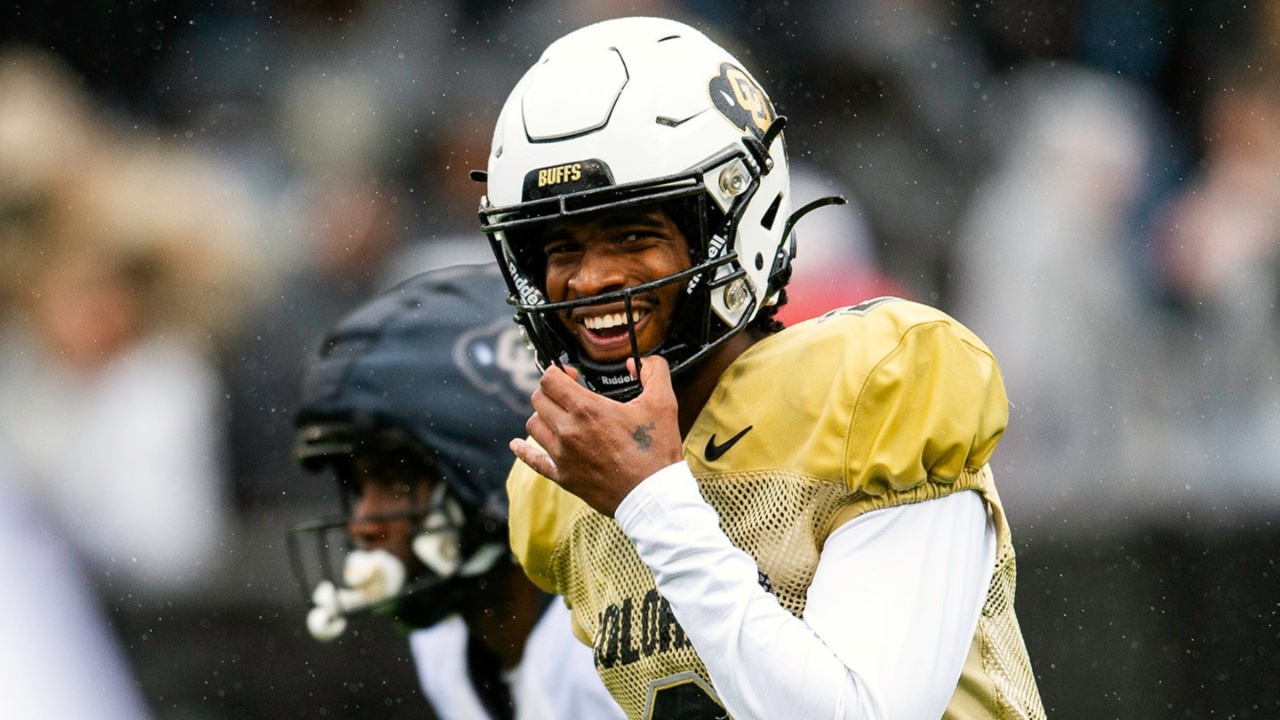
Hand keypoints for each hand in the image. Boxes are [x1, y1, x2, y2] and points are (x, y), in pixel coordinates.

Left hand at [511, 356, 683, 515]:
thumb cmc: (656, 450)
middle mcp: (568, 431)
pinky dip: (523, 450)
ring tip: (558, 416)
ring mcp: (562, 455)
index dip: (558, 371)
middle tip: (567, 394)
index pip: (550, 380)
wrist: (653, 496)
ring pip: (533, 425)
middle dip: (551, 391)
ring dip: (543, 416)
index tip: (571, 375)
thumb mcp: (663, 403)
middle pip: (538, 399)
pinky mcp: (563, 477)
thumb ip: (653, 371)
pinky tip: (517, 445)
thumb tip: (637, 362)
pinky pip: (533, 460)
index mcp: (587, 409)